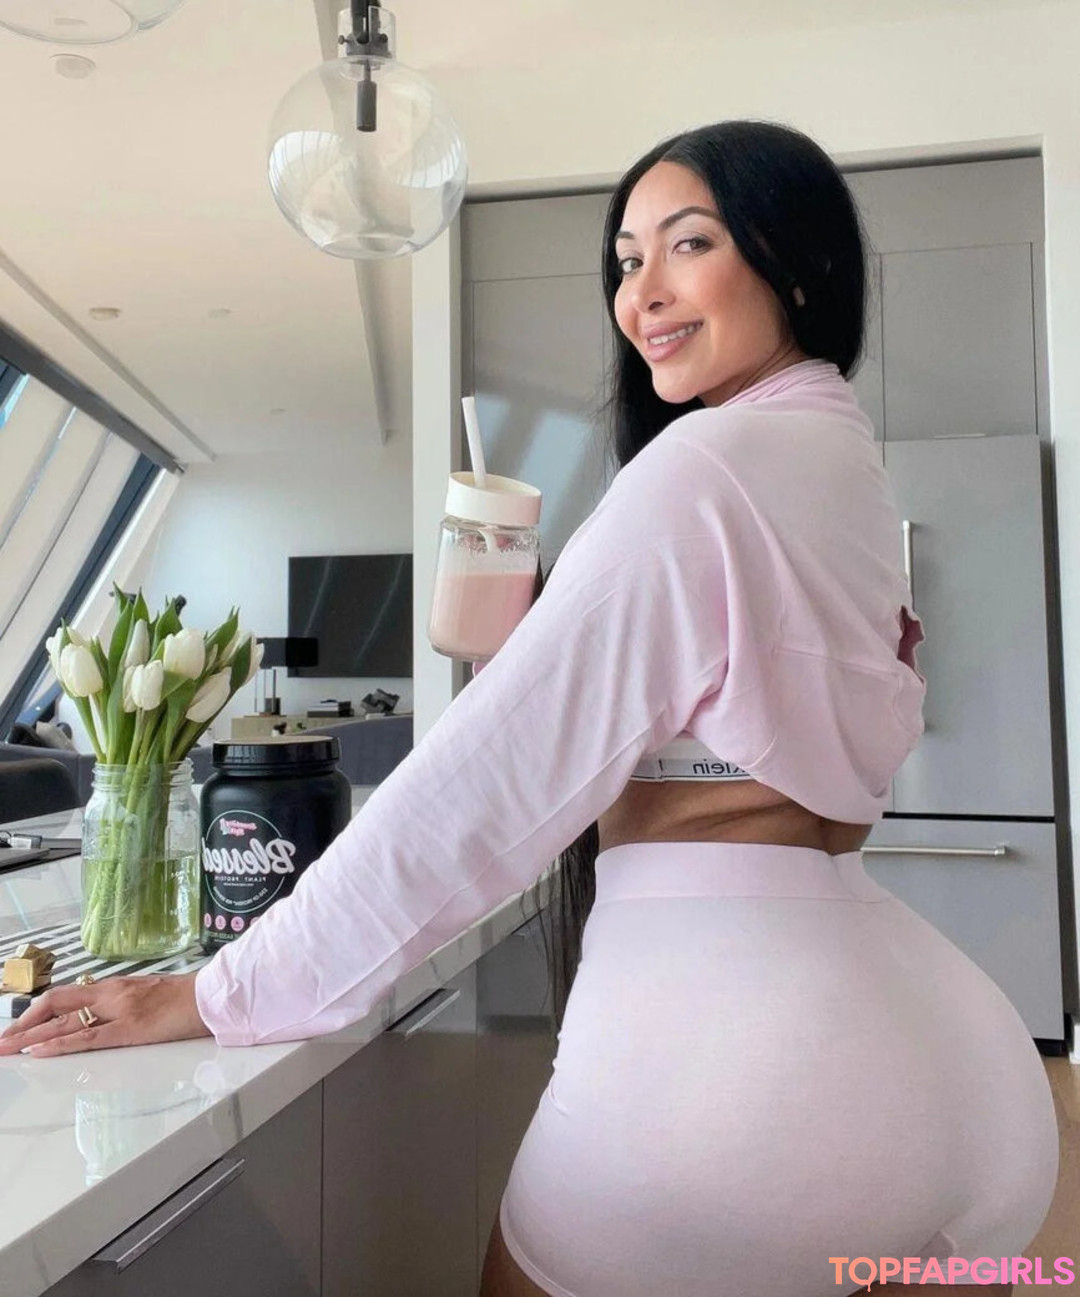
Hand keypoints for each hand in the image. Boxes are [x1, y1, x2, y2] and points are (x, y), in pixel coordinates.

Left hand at [0, 972, 211, 1057]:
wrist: (212, 996)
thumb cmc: (186, 998)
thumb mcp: (147, 994)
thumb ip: (121, 1003)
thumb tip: (101, 1015)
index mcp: (115, 986)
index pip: (64, 995)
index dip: (35, 1011)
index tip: (16, 1027)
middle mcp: (111, 994)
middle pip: (54, 1004)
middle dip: (23, 1025)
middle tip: (2, 1042)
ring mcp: (119, 1010)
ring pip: (63, 1022)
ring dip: (30, 1038)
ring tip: (7, 1049)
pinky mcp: (130, 1029)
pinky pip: (86, 1038)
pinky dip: (58, 1045)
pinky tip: (38, 1051)